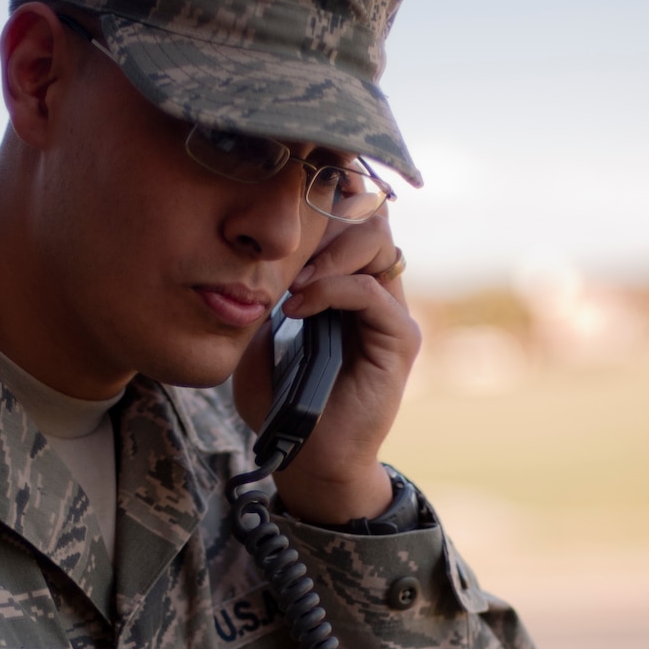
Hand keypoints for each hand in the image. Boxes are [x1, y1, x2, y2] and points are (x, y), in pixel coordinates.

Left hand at [231, 212, 419, 525]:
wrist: (305, 456)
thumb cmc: (280, 399)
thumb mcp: (258, 332)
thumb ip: (265, 287)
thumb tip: (250, 243)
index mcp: (345, 281)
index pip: (348, 214)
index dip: (323, 193)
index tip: (282, 192)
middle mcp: (375, 289)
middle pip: (370, 215)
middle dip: (328, 212)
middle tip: (286, 236)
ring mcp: (390, 314)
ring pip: (376, 242)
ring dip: (329, 251)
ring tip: (292, 282)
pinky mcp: (398, 340)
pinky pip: (371, 293)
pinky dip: (334, 289)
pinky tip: (299, 306)